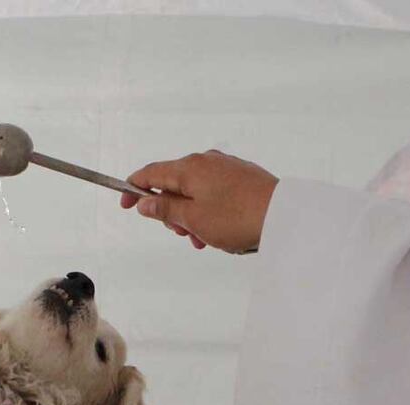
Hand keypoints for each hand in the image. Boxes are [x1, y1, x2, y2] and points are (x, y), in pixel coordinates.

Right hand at [120, 150, 278, 252]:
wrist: (284, 216)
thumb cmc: (237, 217)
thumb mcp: (192, 219)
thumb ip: (165, 209)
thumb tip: (144, 202)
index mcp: (189, 167)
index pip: (150, 173)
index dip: (133, 189)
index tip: (125, 205)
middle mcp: (206, 161)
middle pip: (174, 184)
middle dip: (172, 212)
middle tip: (183, 234)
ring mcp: (226, 167)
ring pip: (196, 192)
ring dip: (192, 216)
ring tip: (206, 239)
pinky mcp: (242, 177)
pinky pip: (215, 193)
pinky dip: (209, 211)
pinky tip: (220, 232)